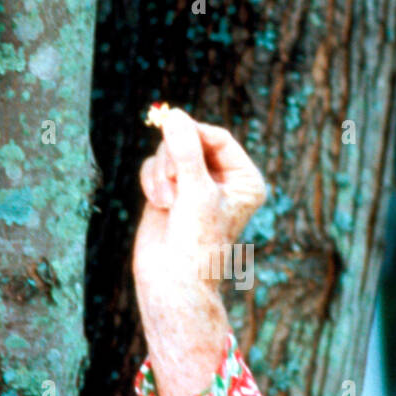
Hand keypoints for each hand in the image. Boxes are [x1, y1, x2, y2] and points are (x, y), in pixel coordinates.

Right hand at [132, 108, 265, 303]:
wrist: (172, 282)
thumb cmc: (195, 241)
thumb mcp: (195, 191)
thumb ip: (185, 150)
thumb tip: (173, 114)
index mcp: (244, 179)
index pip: (218, 138)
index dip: (194, 134)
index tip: (174, 135)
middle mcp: (222, 180)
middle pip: (190, 140)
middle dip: (174, 159)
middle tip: (173, 181)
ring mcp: (194, 185)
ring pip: (169, 152)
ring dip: (162, 174)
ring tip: (166, 202)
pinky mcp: (170, 192)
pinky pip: (154, 166)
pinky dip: (151, 182)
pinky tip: (158, 205)